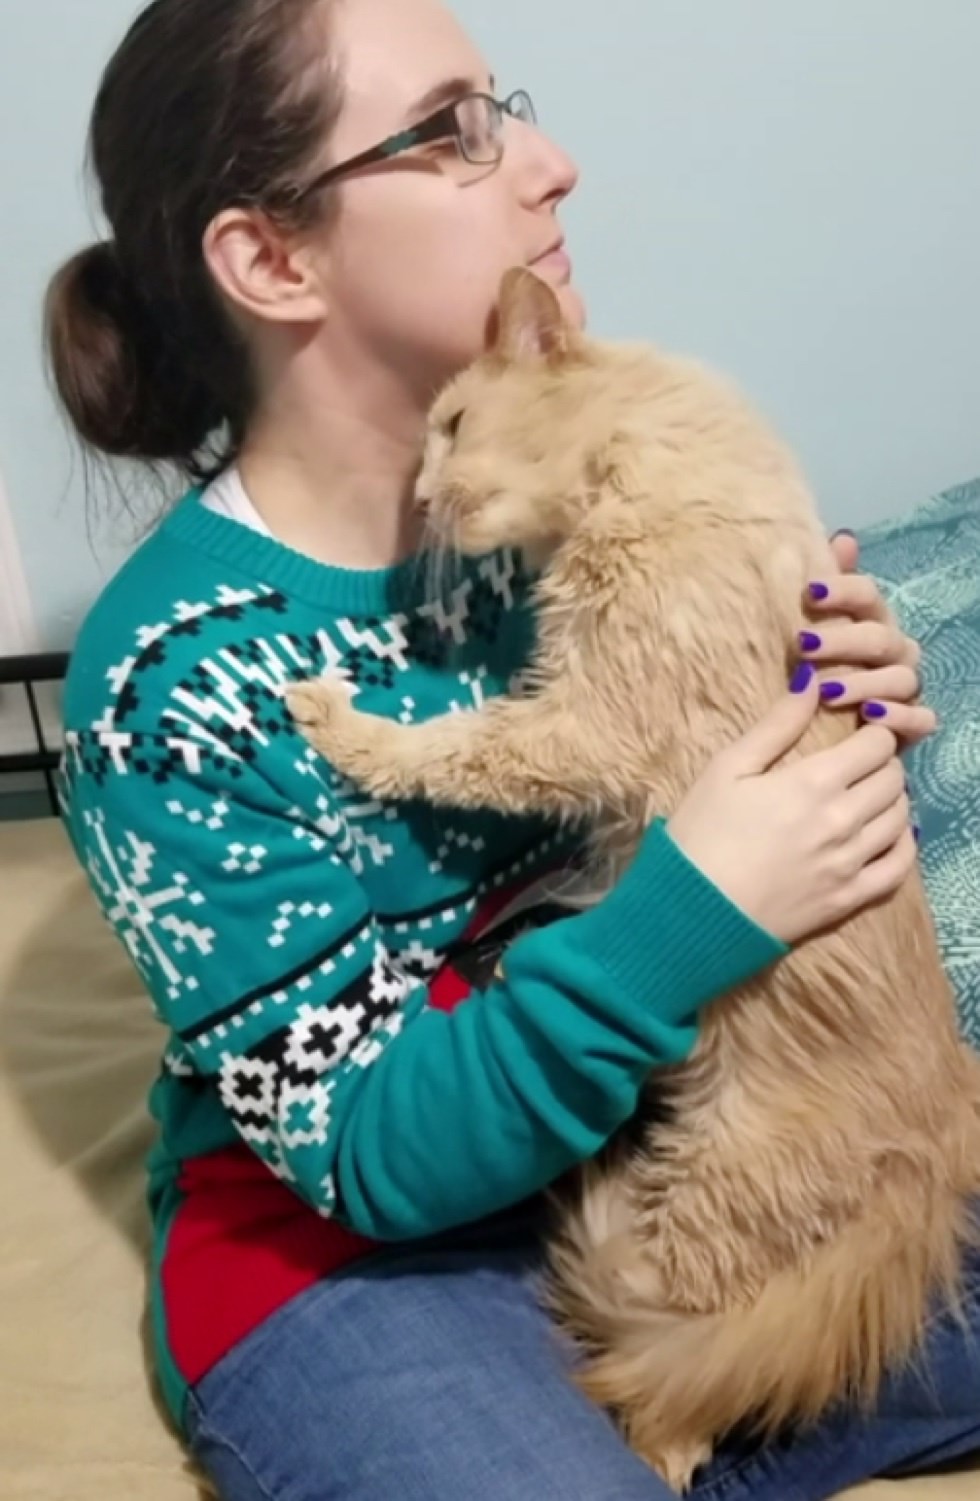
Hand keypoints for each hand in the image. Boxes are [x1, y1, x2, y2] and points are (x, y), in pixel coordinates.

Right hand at [667, 664, 913, 944]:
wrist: (692, 911)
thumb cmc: (701, 833)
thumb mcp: (727, 768)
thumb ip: (776, 724)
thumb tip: (812, 680)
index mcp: (814, 782)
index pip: (876, 743)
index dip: (871, 733)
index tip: (855, 734)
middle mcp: (843, 820)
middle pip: (893, 778)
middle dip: (881, 763)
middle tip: (858, 765)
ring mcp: (850, 863)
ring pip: (900, 818)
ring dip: (890, 800)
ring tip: (866, 797)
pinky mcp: (849, 899)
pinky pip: (899, 867)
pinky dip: (902, 845)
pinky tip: (885, 836)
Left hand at [796, 531, 936, 743]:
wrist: (825, 725)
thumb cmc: (818, 666)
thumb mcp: (813, 624)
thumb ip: (828, 583)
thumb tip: (843, 537)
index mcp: (871, 621)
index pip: (867, 595)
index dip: (843, 589)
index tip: (808, 592)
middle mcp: (894, 651)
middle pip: (881, 638)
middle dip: (844, 640)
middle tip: (804, 646)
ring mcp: (905, 687)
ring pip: (901, 678)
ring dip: (865, 683)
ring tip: (827, 692)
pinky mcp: (911, 724)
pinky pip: (921, 719)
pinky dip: (900, 717)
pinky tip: (870, 717)